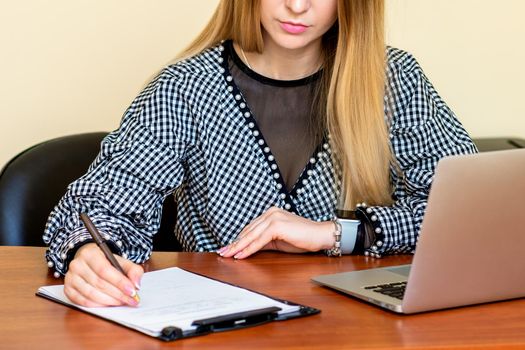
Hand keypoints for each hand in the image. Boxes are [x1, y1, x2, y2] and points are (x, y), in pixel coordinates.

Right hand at [64, 243, 143, 306]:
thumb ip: (133, 270)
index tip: (132, 291)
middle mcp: (77, 265)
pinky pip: (82, 301)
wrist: (89, 261)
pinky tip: (108, 304)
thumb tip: (136, 285)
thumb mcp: (121, 261)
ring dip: (109, 301)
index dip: (119, 282)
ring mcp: (70, 278)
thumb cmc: (106, 262)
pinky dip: (97, 305)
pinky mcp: (68, 289)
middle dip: (118, 294)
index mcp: (90, 254)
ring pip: (91, 294)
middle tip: (131, 300)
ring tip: (122, 302)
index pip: (105, 270)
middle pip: (99, 283)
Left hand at [218, 207, 334, 258]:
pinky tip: (241, 255)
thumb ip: (264, 242)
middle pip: (248, 231)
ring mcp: (273, 217)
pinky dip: (249, 249)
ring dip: (238, 247)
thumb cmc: (303, 238)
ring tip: (227, 255)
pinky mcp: (277, 225)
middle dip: (234, 243)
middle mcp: (270, 213)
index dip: (239, 239)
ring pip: (251, 235)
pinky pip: (259, 240)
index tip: (228, 248)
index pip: (250, 228)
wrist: (320, 235)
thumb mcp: (279, 241)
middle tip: (222, 252)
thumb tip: (249, 249)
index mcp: (271, 214)